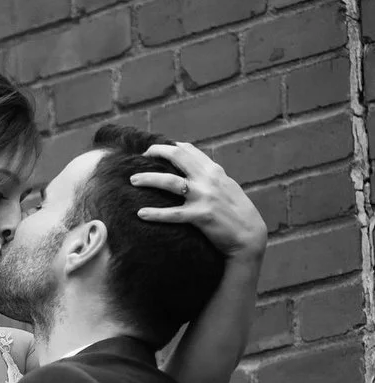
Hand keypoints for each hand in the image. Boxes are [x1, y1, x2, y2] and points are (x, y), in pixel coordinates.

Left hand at [131, 141, 267, 258]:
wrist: (249, 235)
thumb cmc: (235, 212)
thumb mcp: (225, 187)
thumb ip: (208, 177)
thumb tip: (191, 168)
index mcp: (214, 171)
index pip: (188, 151)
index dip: (168, 147)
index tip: (152, 150)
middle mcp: (208, 179)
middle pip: (178, 157)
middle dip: (156, 153)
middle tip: (140, 158)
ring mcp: (204, 196)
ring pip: (169, 182)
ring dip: (148, 179)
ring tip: (132, 180)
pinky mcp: (201, 216)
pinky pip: (172, 214)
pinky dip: (154, 213)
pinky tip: (140, 213)